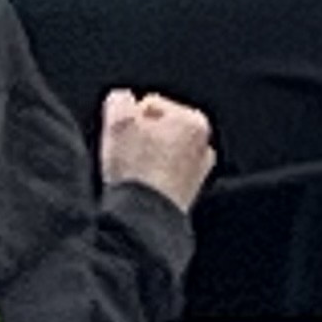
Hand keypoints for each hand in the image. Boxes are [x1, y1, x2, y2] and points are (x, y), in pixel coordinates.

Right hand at [99, 89, 214, 211]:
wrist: (144, 221)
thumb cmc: (137, 171)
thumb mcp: (118, 122)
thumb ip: (120, 100)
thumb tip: (122, 101)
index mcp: (194, 121)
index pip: (150, 105)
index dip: (129, 120)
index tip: (122, 137)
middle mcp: (203, 146)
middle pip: (158, 130)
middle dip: (139, 138)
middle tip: (125, 155)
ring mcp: (198, 174)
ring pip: (159, 154)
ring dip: (143, 159)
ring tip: (131, 174)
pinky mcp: (187, 197)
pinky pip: (162, 177)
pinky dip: (150, 179)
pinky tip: (138, 188)